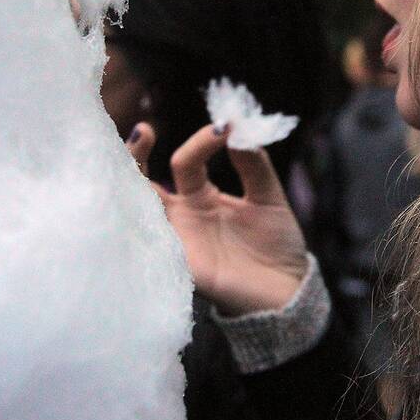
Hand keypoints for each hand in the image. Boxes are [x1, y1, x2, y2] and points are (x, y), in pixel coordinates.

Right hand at [126, 123, 308, 315]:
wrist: (288, 292)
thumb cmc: (277, 247)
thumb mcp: (269, 197)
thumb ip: (253, 164)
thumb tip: (236, 126)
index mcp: (201, 197)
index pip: (185, 161)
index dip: (201, 141)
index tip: (224, 128)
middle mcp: (181, 217)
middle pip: (141, 182)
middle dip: (135, 154)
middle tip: (142, 130)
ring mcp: (177, 240)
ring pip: (137, 209)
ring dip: (130, 182)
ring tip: (133, 152)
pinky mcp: (179, 266)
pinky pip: (150, 244)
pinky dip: (138, 222)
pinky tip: (137, 200)